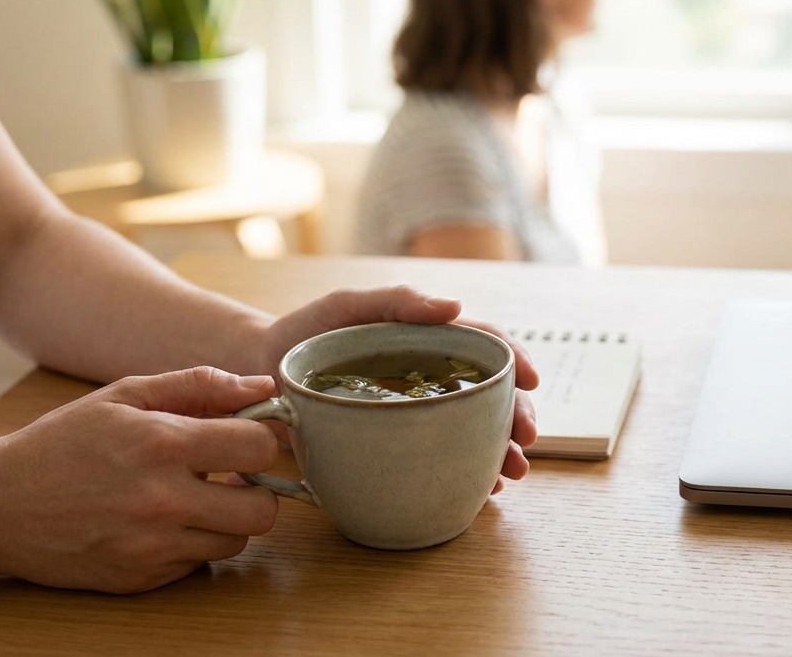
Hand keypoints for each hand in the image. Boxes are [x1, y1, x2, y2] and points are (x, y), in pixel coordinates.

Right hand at [0, 367, 281, 593]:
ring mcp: (152, 546)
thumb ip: (200, 385)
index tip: (246, 440)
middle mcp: (162, 500)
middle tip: (232, 477)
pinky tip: (163, 524)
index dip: (262, 441)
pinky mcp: (140, 578)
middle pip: (263, 509)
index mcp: (162, 444)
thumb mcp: (126, 396)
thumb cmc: (64, 442)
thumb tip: (262, 386)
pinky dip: (192, 544)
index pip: (260, 448)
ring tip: (195, 499)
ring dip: (227, 520)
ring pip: (236, 541)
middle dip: (258, 490)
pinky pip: (197, 563)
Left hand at [256, 286, 538, 490]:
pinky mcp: (395, 446)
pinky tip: (480, 491)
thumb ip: (397, 300)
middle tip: (524, 442)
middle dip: (516, 418)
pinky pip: (439, 462)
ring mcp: (416, 415)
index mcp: (427, 341)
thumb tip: (455, 308)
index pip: (485, 347)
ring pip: (473, 432)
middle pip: (489, 396)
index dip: (515, 361)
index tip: (532, 381)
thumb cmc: (305, 333)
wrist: (260, 374)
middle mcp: (430, 379)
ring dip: (500, 453)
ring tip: (511, 475)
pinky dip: (466, 475)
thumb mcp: (347, 306)